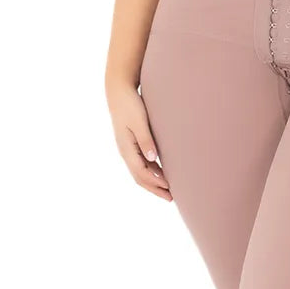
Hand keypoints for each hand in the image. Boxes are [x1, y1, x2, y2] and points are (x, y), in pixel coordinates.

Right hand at [105, 77, 171, 201]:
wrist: (118, 91)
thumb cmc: (130, 104)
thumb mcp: (139, 121)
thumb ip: (146, 140)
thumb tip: (153, 160)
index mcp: (126, 148)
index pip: (141, 173)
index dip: (155, 183)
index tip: (169, 189)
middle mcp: (126, 151)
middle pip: (140, 177)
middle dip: (155, 188)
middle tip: (171, 197)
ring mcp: (127, 148)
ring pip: (140, 171)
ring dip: (153, 181)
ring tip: (168, 189)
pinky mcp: (131, 143)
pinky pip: (141, 163)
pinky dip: (151, 171)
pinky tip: (161, 172)